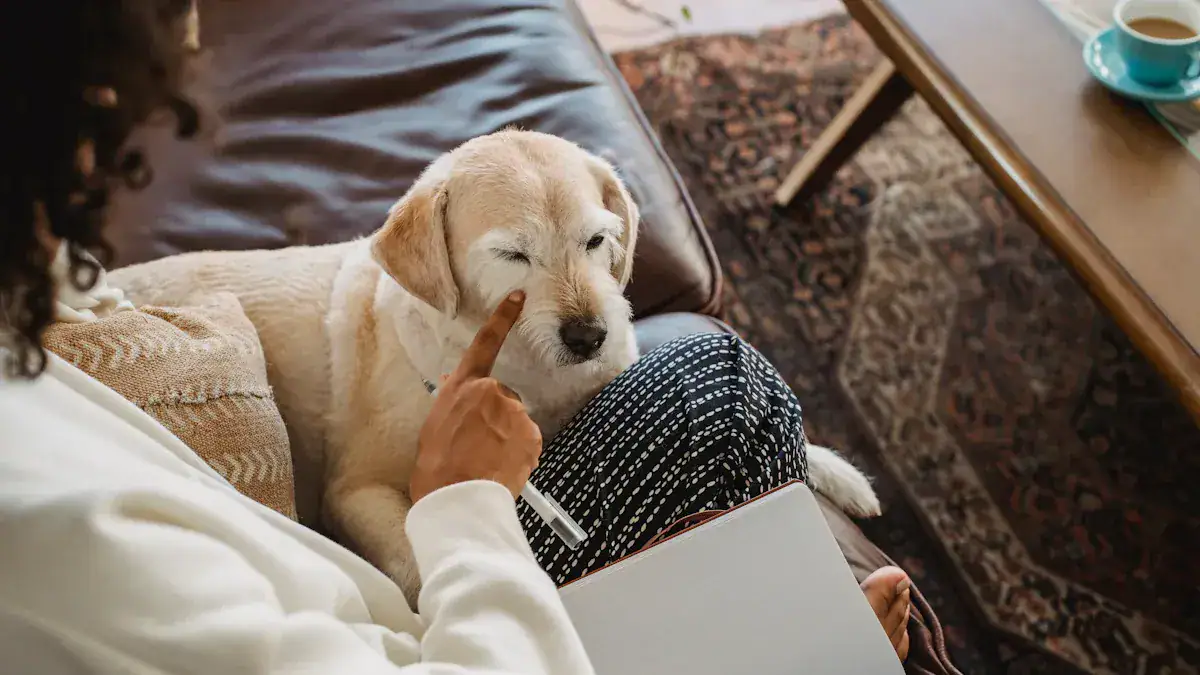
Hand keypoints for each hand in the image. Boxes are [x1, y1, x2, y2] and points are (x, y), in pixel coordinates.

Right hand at [409, 291, 542, 502]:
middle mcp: (490, 392)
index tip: (519, 296)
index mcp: (462, 387)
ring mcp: (514, 412)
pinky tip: (501, 468)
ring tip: (485, 461)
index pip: (485, 344)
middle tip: (477, 447)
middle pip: (502, 398)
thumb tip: (458, 387)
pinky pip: (527, 442)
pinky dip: (518, 454)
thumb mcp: (435, 426)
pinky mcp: (531, 434)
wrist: (455, 499)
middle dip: (496, 419)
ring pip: (516, 422)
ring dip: (506, 438)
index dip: (503, 317)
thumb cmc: (437, 468)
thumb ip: (453, 403)